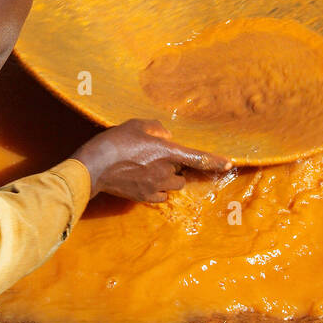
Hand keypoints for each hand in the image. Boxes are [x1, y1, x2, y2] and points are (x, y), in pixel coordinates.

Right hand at [72, 118, 231, 202]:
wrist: (93, 167)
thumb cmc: (114, 142)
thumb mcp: (136, 124)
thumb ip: (157, 128)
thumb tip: (167, 137)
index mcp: (167, 151)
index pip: (198, 157)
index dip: (216, 161)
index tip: (229, 165)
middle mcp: (165, 171)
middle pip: (183, 173)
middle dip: (176, 167)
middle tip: (157, 157)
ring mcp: (155, 186)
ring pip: (174, 185)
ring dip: (169, 179)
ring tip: (149, 169)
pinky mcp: (145, 197)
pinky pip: (161, 195)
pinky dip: (158, 189)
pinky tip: (144, 181)